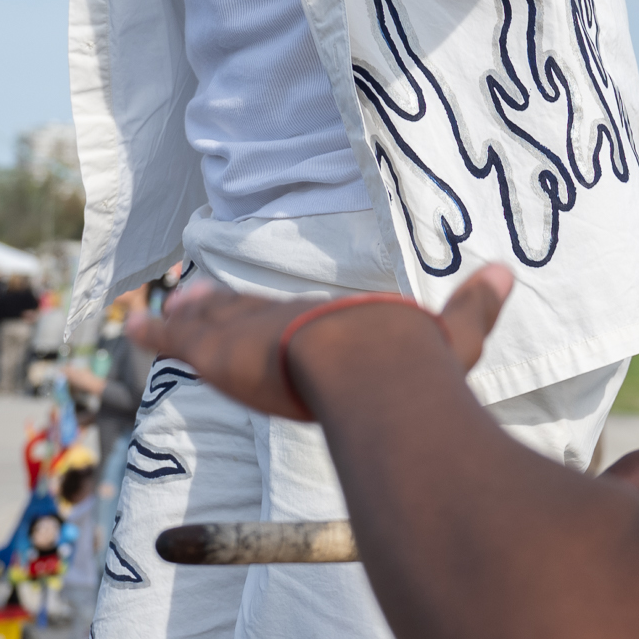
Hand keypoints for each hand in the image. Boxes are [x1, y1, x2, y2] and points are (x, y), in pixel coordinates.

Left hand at [134, 266, 512, 419]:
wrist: (375, 367)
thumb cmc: (412, 362)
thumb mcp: (453, 339)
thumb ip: (473, 309)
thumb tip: (507, 272)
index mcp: (334, 321)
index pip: (297, 314)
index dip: (276, 310)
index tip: (272, 300)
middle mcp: (290, 318)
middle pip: (250, 309)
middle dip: (226, 302)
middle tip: (201, 291)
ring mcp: (252, 332)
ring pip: (210, 321)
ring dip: (189, 316)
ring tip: (171, 308)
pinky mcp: (219, 350)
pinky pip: (177, 339)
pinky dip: (155, 332)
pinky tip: (131, 328)